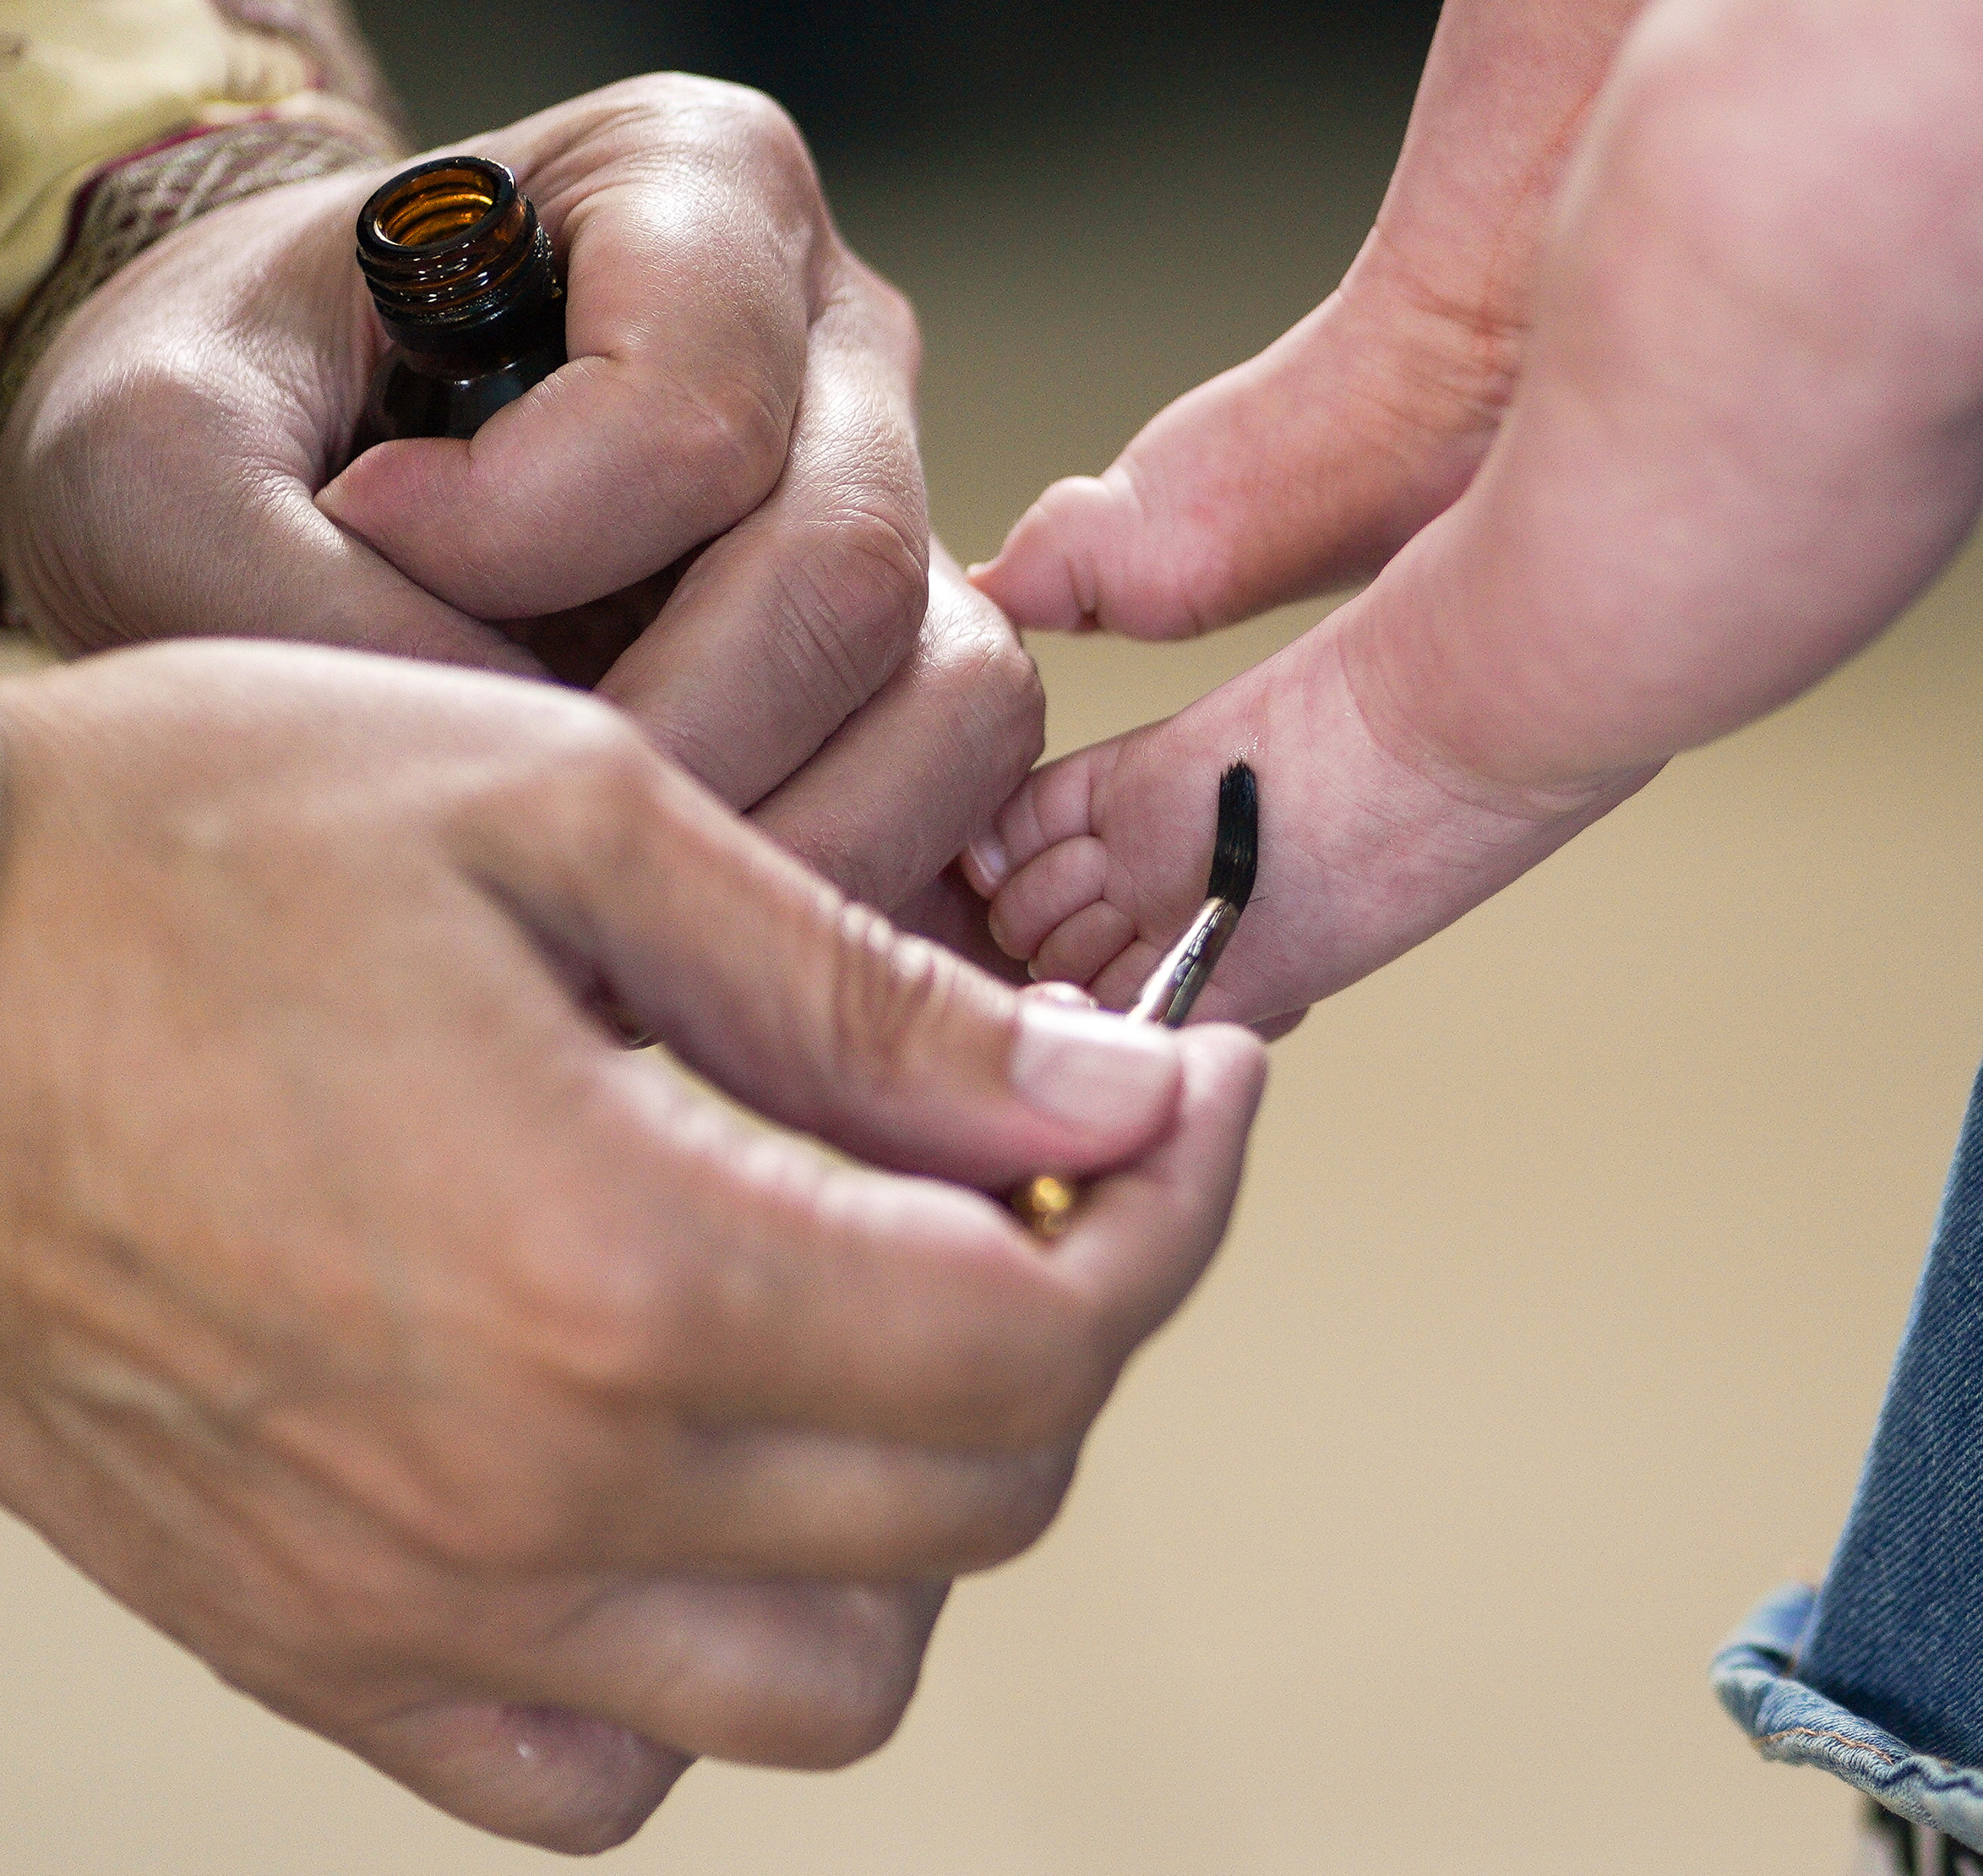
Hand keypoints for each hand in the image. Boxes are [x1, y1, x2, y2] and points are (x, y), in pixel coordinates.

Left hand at [0, 74, 1025, 901]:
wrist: (301, 464)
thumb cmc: (244, 415)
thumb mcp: (158, 455)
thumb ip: (293, 589)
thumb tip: (536, 750)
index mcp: (693, 187)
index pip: (690, 414)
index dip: (525, 539)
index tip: (364, 541)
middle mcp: (840, 335)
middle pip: (851, 572)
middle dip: (678, 746)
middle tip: (519, 819)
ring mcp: (903, 489)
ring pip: (954, 695)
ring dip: (793, 839)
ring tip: (618, 883)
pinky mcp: (919, 638)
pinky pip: (959, 776)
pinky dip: (855, 865)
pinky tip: (709, 889)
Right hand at [0, 642, 1262, 1849]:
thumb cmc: (185, 840)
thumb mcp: (569, 814)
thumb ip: (864, 989)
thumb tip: (1106, 1091)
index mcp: (619, 1264)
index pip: (1042, 1332)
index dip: (1177, 1204)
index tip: (1208, 1086)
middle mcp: (530, 1487)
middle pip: (976, 1496)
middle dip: (1084, 1310)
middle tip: (1057, 1154)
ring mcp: (416, 1598)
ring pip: (833, 1669)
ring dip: (927, 1491)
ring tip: (889, 1300)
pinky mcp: (313, 1636)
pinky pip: (605, 1759)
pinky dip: (716, 1636)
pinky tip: (699, 1458)